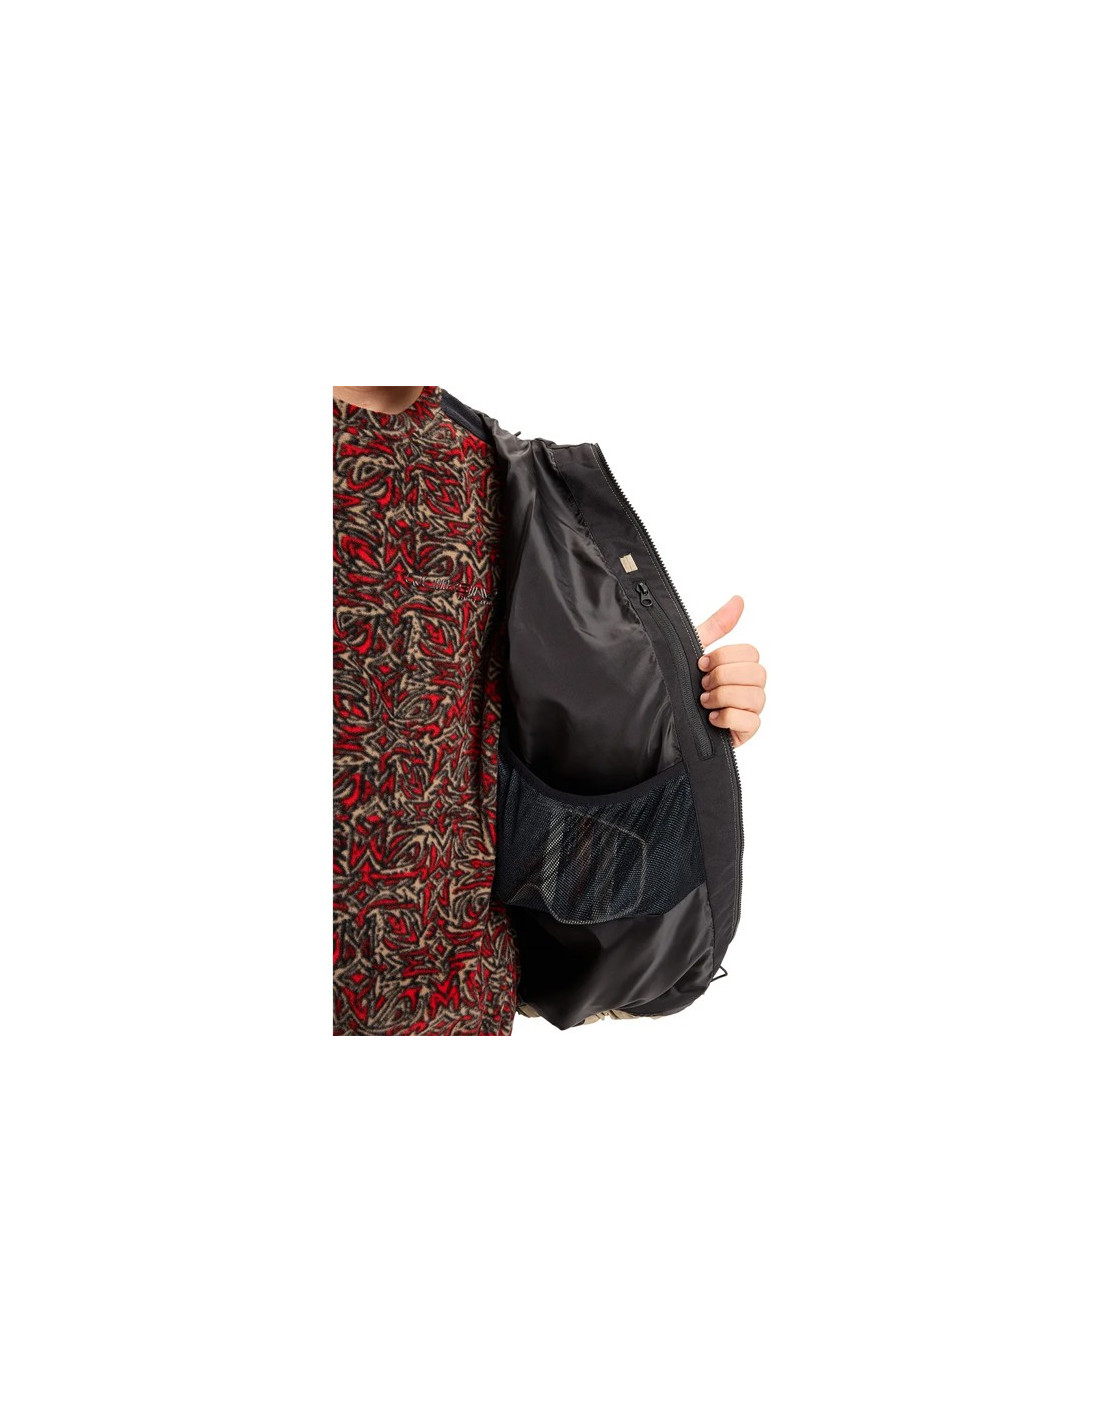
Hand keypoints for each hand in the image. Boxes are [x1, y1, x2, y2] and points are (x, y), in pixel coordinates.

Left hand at [694, 595, 765, 747]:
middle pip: (757, 673)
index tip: (701, 664)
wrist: (662, 718)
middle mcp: (749, 687)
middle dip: (724, 676)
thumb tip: (738, 599)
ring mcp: (750, 710)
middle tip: (702, 684)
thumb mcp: (693, 651)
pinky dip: (727, 718)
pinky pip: (751, 721)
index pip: (751, 653)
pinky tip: (711, 719)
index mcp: (739, 667)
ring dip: (723, 697)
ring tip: (703, 702)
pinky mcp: (745, 731)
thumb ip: (717, 627)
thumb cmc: (680, 685)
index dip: (725, 657)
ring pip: (756, 696)